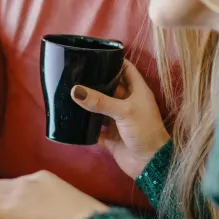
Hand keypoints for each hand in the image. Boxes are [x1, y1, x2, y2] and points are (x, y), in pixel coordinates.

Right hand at [71, 59, 169, 178]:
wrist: (150, 164)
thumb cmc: (145, 131)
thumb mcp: (124, 111)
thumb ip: (100, 101)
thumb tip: (76, 90)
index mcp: (137, 91)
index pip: (125, 69)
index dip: (113, 61)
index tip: (95, 54)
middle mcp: (127, 103)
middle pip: (109, 87)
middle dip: (95, 81)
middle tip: (75, 73)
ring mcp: (118, 120)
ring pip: (99, 108)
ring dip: (88, 104)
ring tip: (68, 93)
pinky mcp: (110, 136)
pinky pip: (94, 129)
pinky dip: (85, 127)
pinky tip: (72, 120)